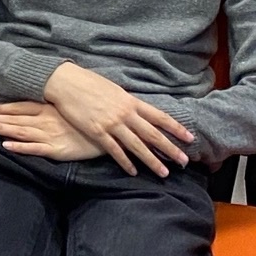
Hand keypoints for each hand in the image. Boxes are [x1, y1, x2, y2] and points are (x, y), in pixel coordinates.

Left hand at [0, 101, 105, 160]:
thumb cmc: (90, 118)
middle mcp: (46, 120)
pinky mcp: (57, 150)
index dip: (2, 108)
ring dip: (1, 130)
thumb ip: (55, 104)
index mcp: (49, 108)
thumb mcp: (70, 107)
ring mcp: (50, 135)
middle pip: (15, 119)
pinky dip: (20, 148)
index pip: (20, 107)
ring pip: (20, 132)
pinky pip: (35, 149)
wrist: (111, 131)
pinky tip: (5, 146)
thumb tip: (43, 99)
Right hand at [38, 60, 193, 176]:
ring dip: (152, 160)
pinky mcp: (97, 132)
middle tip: (184, 162)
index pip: (160, 116)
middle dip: (170, 149)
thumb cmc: (89, 83)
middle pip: (153, 134)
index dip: (176, 128)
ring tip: (163, 173)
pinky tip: (133, 171)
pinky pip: (115, 151)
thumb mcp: (114, 90)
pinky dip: (125, 162)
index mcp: (131, 101)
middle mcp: (125, 113)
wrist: (66, 83)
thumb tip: (138, 111)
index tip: (189, 137)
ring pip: (137, 146)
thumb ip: (128, 103)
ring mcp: (112, 124)